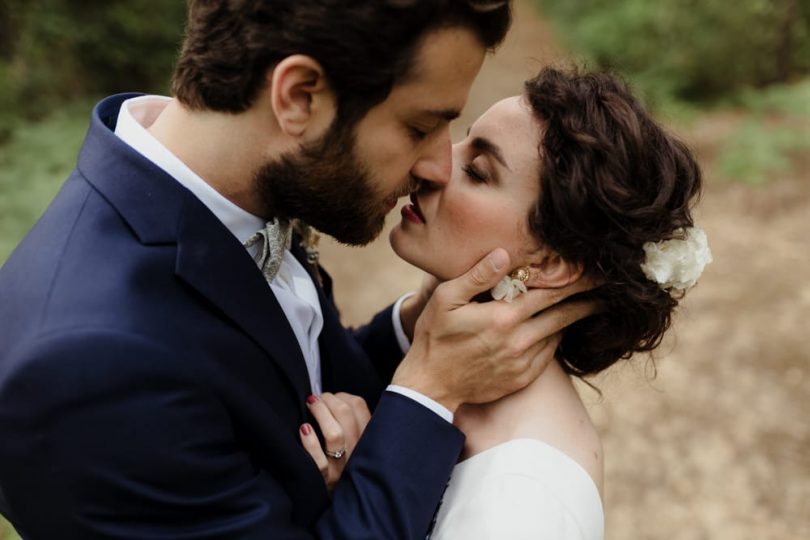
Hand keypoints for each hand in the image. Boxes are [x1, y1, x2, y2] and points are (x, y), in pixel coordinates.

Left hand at [299, 392, 370, 494]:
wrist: (343, 499)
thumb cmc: (346, 461)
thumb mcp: (358, 440)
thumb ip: (352, 420)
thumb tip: (333, 397)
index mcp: (368, 438)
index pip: (360, 406)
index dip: (342, 396)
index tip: (332, 397)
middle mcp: (357, 451)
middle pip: (346, 415)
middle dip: (328, 400)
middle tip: (318, 399)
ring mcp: (341, 466)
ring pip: (334, 434)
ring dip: (320, 413)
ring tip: (311, 405)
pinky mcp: (325, 479)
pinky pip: (318, 460)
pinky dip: (310, 442)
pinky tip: (304, 429)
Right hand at [392, 248, 599, 411]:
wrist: (430, 385)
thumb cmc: (435, 337)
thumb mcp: (446, 300)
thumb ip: (477, 276)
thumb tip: (503, 254)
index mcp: (503, 318)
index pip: (550, 294)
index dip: (575, 282)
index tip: (595, 272)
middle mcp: (519, 341)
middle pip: (563, 315)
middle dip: (587, 300)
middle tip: (606, 289)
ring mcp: (523, 362)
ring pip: (558, 335)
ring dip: (573, 320)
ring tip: (587, 306)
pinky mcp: (522, 378)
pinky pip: (548, 355)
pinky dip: (555, 339)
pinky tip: (557, 330)